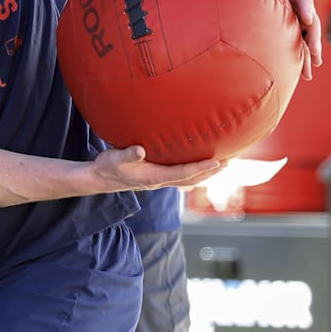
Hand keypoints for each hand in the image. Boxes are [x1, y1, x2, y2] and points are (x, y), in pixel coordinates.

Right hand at [89, 145, 225, 191]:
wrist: (99, 179)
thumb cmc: (107, 166)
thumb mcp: (115, 158)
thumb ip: (128, 154)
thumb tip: (140, 149)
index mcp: (154, 178)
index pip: (184, 174)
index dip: (201, 168)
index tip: (218, 161)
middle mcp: (160, 181)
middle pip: (193, 179)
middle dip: (211, 172)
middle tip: (230, 162)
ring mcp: (160, 181)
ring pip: (189, 179)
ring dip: (206, 173)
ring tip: (222, 164)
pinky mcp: (157, 177)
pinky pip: (182, 176)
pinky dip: (195, 171)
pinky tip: (199, 164)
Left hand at [266, 0, 322, 79]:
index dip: (307, 8)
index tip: (307, 19)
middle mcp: (304, 8)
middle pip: (312, 24)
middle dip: (314, 38)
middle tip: (314, 51)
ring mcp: (301, 22)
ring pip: (309, 38)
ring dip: (311, 54)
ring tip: (312, 69)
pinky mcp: (296, 32)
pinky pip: (301, 46)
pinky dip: (304, 59)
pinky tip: (304, 74)